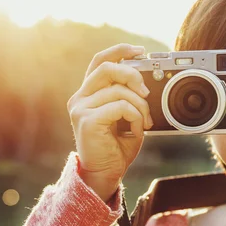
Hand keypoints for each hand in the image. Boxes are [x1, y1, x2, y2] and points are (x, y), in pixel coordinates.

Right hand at [67, 44, 152, 201]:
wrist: (104, 174)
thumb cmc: (115, 148)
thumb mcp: (125, 116)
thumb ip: (128, 96)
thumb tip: (145, 82)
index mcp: (87, 94)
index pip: (99, 62)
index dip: (119, 51)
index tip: (139, 51)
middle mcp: (80, 98)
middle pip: (106, 68)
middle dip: (132, 74)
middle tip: (146, 91)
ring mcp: (80, 109)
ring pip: (119, 90)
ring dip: (140, 105)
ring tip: (145, 121)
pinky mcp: (86, 120)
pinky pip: (120, 106)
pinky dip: (135, 116)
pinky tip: (136, 129)